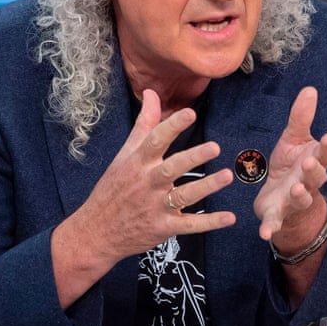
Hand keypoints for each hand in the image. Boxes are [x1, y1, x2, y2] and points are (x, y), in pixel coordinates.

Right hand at [62, 89, 235, 272]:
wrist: (96, 232)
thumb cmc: (113, 188)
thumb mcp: (124, 154)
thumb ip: (144, 124)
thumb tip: (152, 92)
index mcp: (138, 163)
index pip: (155, 140)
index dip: (172, 126)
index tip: (189, 113)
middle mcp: (147, 183)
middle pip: (172, 168)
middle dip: (193, 157)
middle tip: (214, 147)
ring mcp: (156, 207)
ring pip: (185, 196)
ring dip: (207, 187)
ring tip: (227, 176)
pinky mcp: (164, 228)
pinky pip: (190, 225)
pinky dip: (210, 222)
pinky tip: (230, 218)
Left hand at [253, 87, 326, 244]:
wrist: (282, 197)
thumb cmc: (292, 164)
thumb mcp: (294, 139)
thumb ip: (301, 117)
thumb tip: (310, 89)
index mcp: (314, 160)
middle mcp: (308, 181)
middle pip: (317, 177)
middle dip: (315, 171)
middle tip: (311, 162)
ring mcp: (294, 200)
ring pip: (301, 198)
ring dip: (299, 195)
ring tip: (296, 189)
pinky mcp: (278, 214)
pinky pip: (275, 223)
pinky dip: (270, 228)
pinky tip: (264, 233)